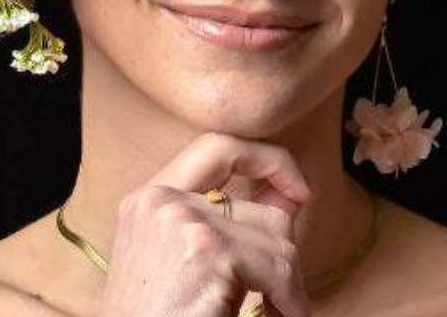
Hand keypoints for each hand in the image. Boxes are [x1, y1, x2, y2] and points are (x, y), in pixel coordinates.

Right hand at [91, 132, 314, 316]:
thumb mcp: (177, 262)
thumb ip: (221, 227)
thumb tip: (292, 200)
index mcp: (148, 200)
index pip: (217, 146)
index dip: (267, 159)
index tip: (298, 190)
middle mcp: (160, 201)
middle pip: (261, 209)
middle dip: (283, 253)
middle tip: (281, 294)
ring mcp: (183, 221)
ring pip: (277, 239)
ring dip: (287, 283)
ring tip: (276, 311)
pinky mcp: (208, 251)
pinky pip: (279, 268)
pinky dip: (290, 300)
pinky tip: (278, 316)